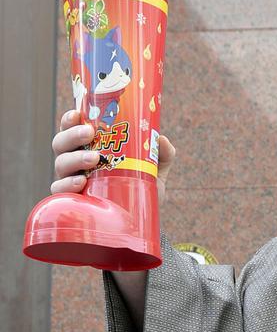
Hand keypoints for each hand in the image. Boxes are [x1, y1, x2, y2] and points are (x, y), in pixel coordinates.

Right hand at [51, 109, 175, 201]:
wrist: (142, 219)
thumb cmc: (141, 187)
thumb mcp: (155, 169)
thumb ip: (162, 154)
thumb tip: (161, 139)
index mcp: (90, 148)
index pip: (72, 129)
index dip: (70, 120)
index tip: (78, 113)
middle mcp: (76, 162)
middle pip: (61, 143)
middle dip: (72, 135)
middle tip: (89, 133)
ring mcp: (71, 180)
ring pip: (61, 164)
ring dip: (74, 158)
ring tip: (94, 158)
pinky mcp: (72, 200)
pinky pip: (60, 190)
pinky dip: (67, 184)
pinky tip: (81, 181)